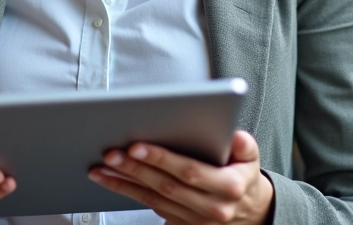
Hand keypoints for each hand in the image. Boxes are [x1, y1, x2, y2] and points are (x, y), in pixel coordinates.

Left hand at [88, 130, 273, 224]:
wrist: (250, 212)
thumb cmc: (244, 175)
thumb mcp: (251, 157)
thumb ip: (244, 145)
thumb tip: (233, 135)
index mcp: (228, 187)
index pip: (190, 172)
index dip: (162, 159)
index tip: (137, 145)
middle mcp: (210, 208)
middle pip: (166, 186)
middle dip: (135, 168)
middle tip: (110, 152)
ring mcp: (194, 221)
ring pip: (153, 199)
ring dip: (124, 183)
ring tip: (101, 166)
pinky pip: (150, 207)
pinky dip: (128, 192)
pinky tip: (110, 180)